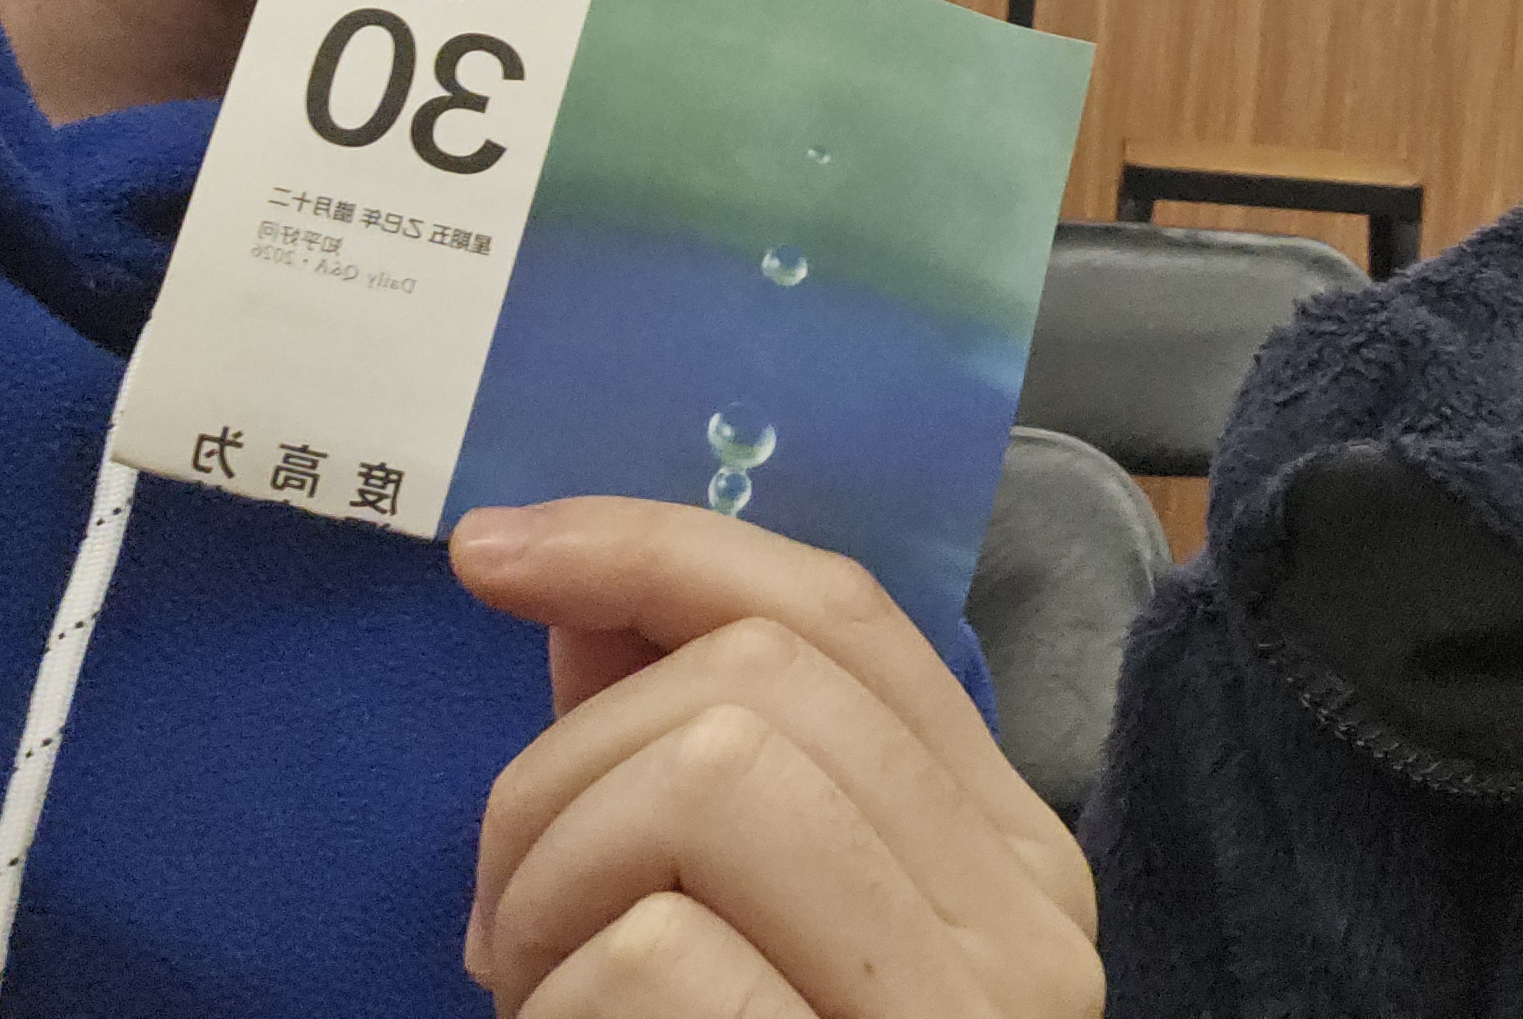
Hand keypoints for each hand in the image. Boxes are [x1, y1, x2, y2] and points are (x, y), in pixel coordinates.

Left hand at [452, 497, 1102, 1018]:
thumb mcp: (739, 931)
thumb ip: (681, 774)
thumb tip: (583, 597)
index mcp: (1005, 851)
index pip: (845, 614)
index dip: (655, 548)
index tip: (493, 552)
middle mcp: (1029, 910)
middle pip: (755, 680)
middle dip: (563, 773)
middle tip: (506, 924)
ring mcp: (978, 1005)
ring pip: (712, 774)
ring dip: (552, 883)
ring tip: (536, 994)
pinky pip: (660, 955)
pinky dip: (561, 1006)